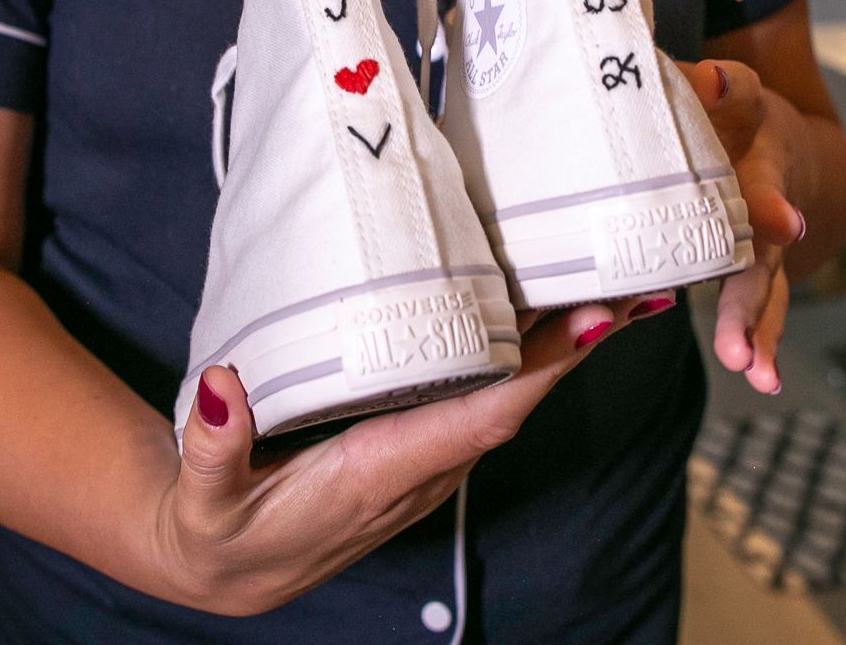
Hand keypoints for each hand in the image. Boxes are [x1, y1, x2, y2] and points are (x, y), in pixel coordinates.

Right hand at [154, 297, 660, 615]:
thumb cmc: (218, 529)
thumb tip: (221, 384)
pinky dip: (531, 356)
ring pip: (513, 394)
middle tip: (640, 277)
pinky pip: (490, 395)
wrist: (225, 569)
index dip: (538, 372)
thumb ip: (214, 448)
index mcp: (379, 472)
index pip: (479, 419)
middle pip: (519, 399)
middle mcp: (421, 468)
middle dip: (580, 342)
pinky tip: (552, 311)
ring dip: (566, 345)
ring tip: (618, 277)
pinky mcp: (420, 445)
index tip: (593, 324)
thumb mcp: (204, 501)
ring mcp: (427, 459)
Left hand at [676, 58, 806, 394]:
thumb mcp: (737, 92)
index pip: (761, 182)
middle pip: (760, 261)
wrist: (783, 142)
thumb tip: (708, 77)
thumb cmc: (745, 116)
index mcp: (757, 166)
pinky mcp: (753, 271)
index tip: (782, 223)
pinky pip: (758, 309)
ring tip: (755, 373)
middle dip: (749, 303)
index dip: (768, 202)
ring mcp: (763, 249)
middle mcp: (767, 214)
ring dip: (756, 333)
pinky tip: (760, 377)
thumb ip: (723, 86)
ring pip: (763, 294)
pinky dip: (758, 341)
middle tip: (739, 346)